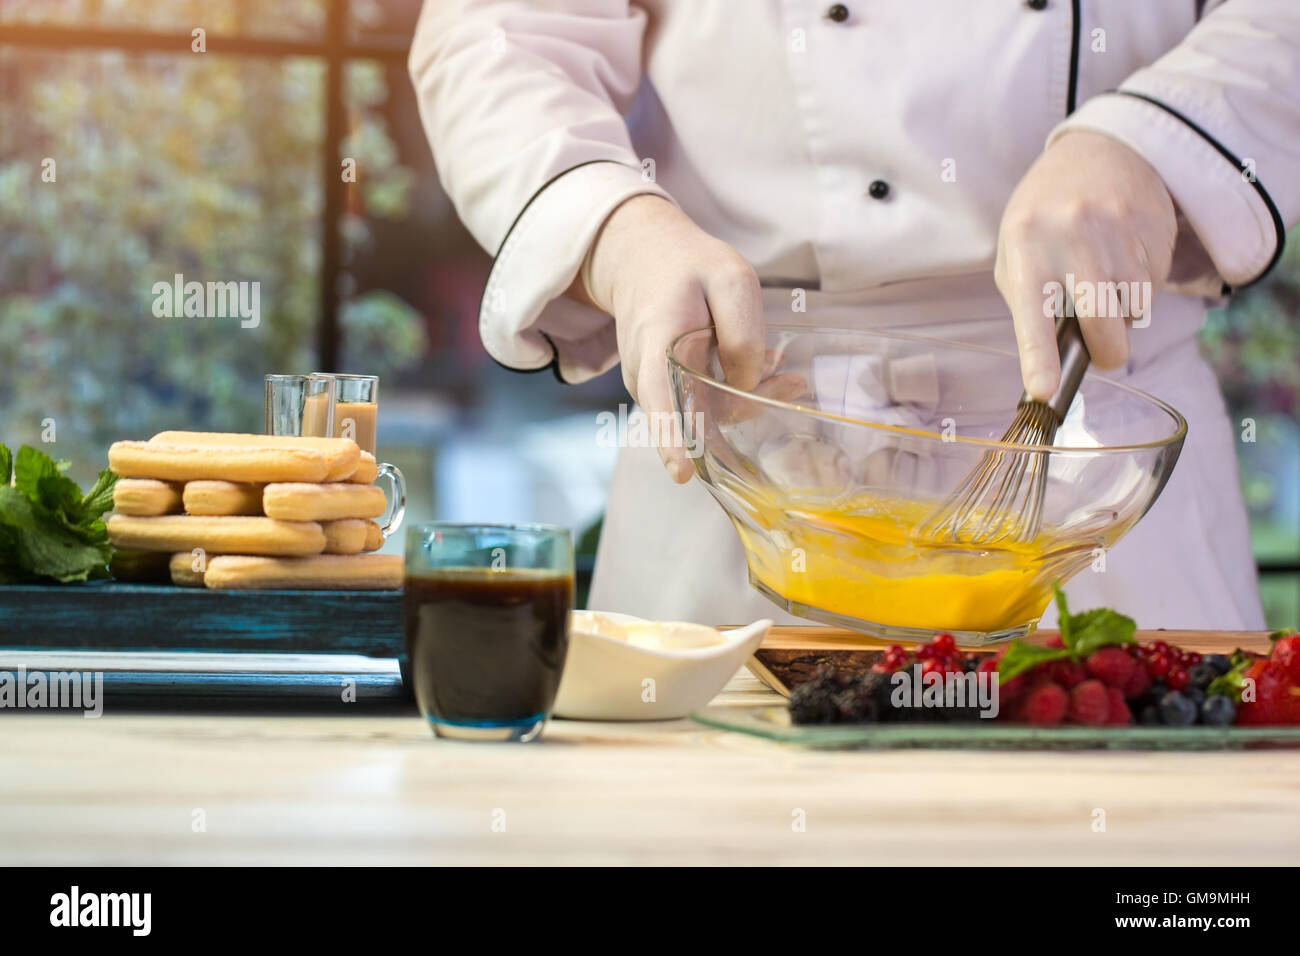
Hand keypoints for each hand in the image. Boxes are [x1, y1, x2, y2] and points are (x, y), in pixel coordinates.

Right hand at [575, 195, 765, 481]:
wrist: (642, 260)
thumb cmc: (688, 268)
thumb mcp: (730, 278)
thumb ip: (742, 332)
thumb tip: (746, 386)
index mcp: (657, 340)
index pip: (659, 396)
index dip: (671, 437)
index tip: (683, 472)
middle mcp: (646, 374)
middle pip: (695, 415)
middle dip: (745, 409)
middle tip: (791, 383)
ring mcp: (653, 388)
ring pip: (703, 413)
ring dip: (747, 398)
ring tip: (782, 369)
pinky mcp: (666, 393)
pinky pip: (702, 404)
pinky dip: (735, 392)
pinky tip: (763, 369)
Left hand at [995, 130, 1176, 399]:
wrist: (1097, 152)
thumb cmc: (1043, 218)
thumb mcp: (1015, 253)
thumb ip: (1028, 303)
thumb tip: (1053, 361)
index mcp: (1026, 249)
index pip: (1032, 314)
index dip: (1039, 358)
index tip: (1043, 391)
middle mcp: (1072, 239)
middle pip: (1104, 325)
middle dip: (1108, 352)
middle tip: (1105, 353)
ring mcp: (1118, 230)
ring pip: (1136, 308)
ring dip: (1124, 310)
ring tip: (1105, 277)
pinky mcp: (1154, 226)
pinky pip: (1156, 283)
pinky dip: (1142, 284)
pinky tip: (1125, 255)